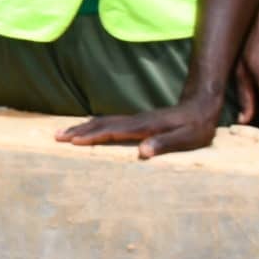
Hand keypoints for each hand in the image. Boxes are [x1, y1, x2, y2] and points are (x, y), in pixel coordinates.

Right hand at [55, 96, 219, 157]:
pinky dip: (93, 125)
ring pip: (103, 121)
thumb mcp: (187, 138)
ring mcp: (135, 119)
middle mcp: (136, 121)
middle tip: (56, 137)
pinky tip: (87, 128)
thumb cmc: (197, 126)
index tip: (73, 142)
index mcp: (145, 126)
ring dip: (82, 127)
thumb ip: (165, 144)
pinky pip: (109, 122)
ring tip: (63, 133)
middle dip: (78, 131)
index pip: (113, 131)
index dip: (93, 136)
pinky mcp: (137, 120)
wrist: (202, 105)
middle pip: (101, 124)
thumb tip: (142, 152)